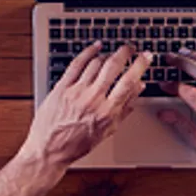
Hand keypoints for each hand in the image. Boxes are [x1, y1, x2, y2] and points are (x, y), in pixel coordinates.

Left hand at [20, 42, 153, 168]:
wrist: (50, 148)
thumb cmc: (78, 142)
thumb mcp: (108, 130)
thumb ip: (125, 108)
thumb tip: (138, 89)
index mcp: (107, 111)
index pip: (129, 82)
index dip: (140, 65)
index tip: (146, 56)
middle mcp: (93, 99)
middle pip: (113, 67)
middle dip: (125, 53)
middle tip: (130, 48)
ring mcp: (76, 91)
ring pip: (95, 63)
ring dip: (107, 54)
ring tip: (113, 53)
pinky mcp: (61, 86)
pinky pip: (76, 64)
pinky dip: (87, 52)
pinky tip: (94, 48)